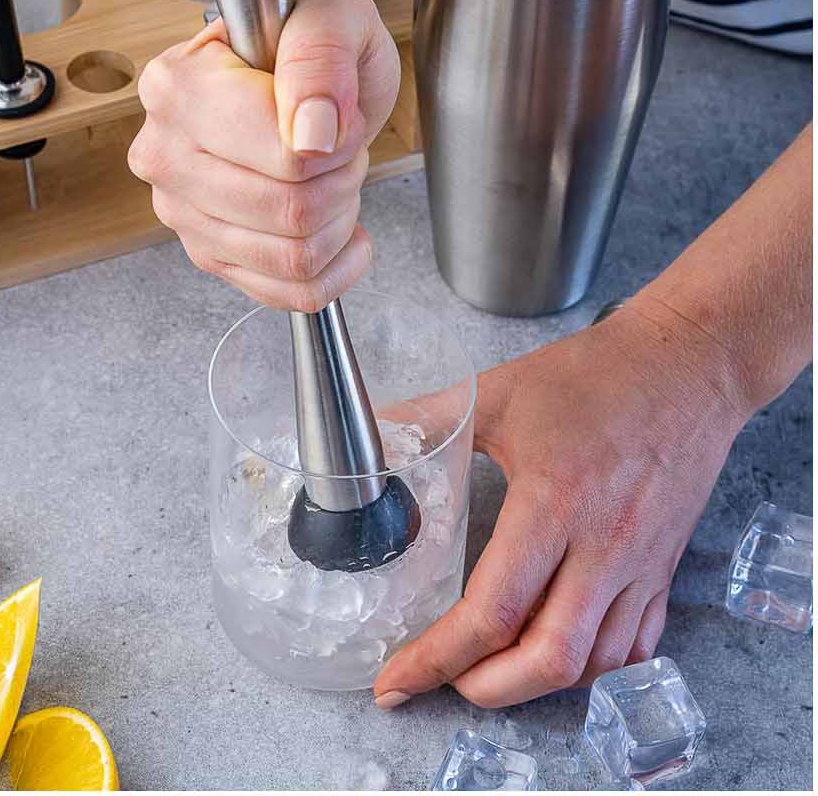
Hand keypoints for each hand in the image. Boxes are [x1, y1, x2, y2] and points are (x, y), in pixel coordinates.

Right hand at [128, 0, 399, 310]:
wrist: (297, 56)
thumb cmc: (309, 31)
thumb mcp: (331, 15)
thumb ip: (318, 59)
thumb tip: (311, 135)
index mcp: (176, 87)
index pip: (284, 157)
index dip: (339, 140)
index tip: (337, 108)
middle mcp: (162, 151)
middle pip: (290, 211)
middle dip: (343, 179)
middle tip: (337, 140)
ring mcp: (179, 208)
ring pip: (293, 257)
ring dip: (339, 219)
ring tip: (327, 172)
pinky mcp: (206, 251)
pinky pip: (289, 292)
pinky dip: (334, 267)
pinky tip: (339, 228)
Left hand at [373, 298, 749, 707]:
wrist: (686, 366)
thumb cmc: (593, 375)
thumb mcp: (498, 391)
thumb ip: (427, 420)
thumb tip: (369, 440)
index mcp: (554, 502)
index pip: (493, 609)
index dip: (438, 655)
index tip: (396, 677)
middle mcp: (602, 547)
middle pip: (548, 660)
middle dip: (484, 689)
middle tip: (437, 682)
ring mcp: (640, 566)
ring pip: (594, 665)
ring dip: (534, 684)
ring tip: (483, 672)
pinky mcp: (664, 571)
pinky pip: (634, 648)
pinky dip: (590, 668)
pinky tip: (551, 655)